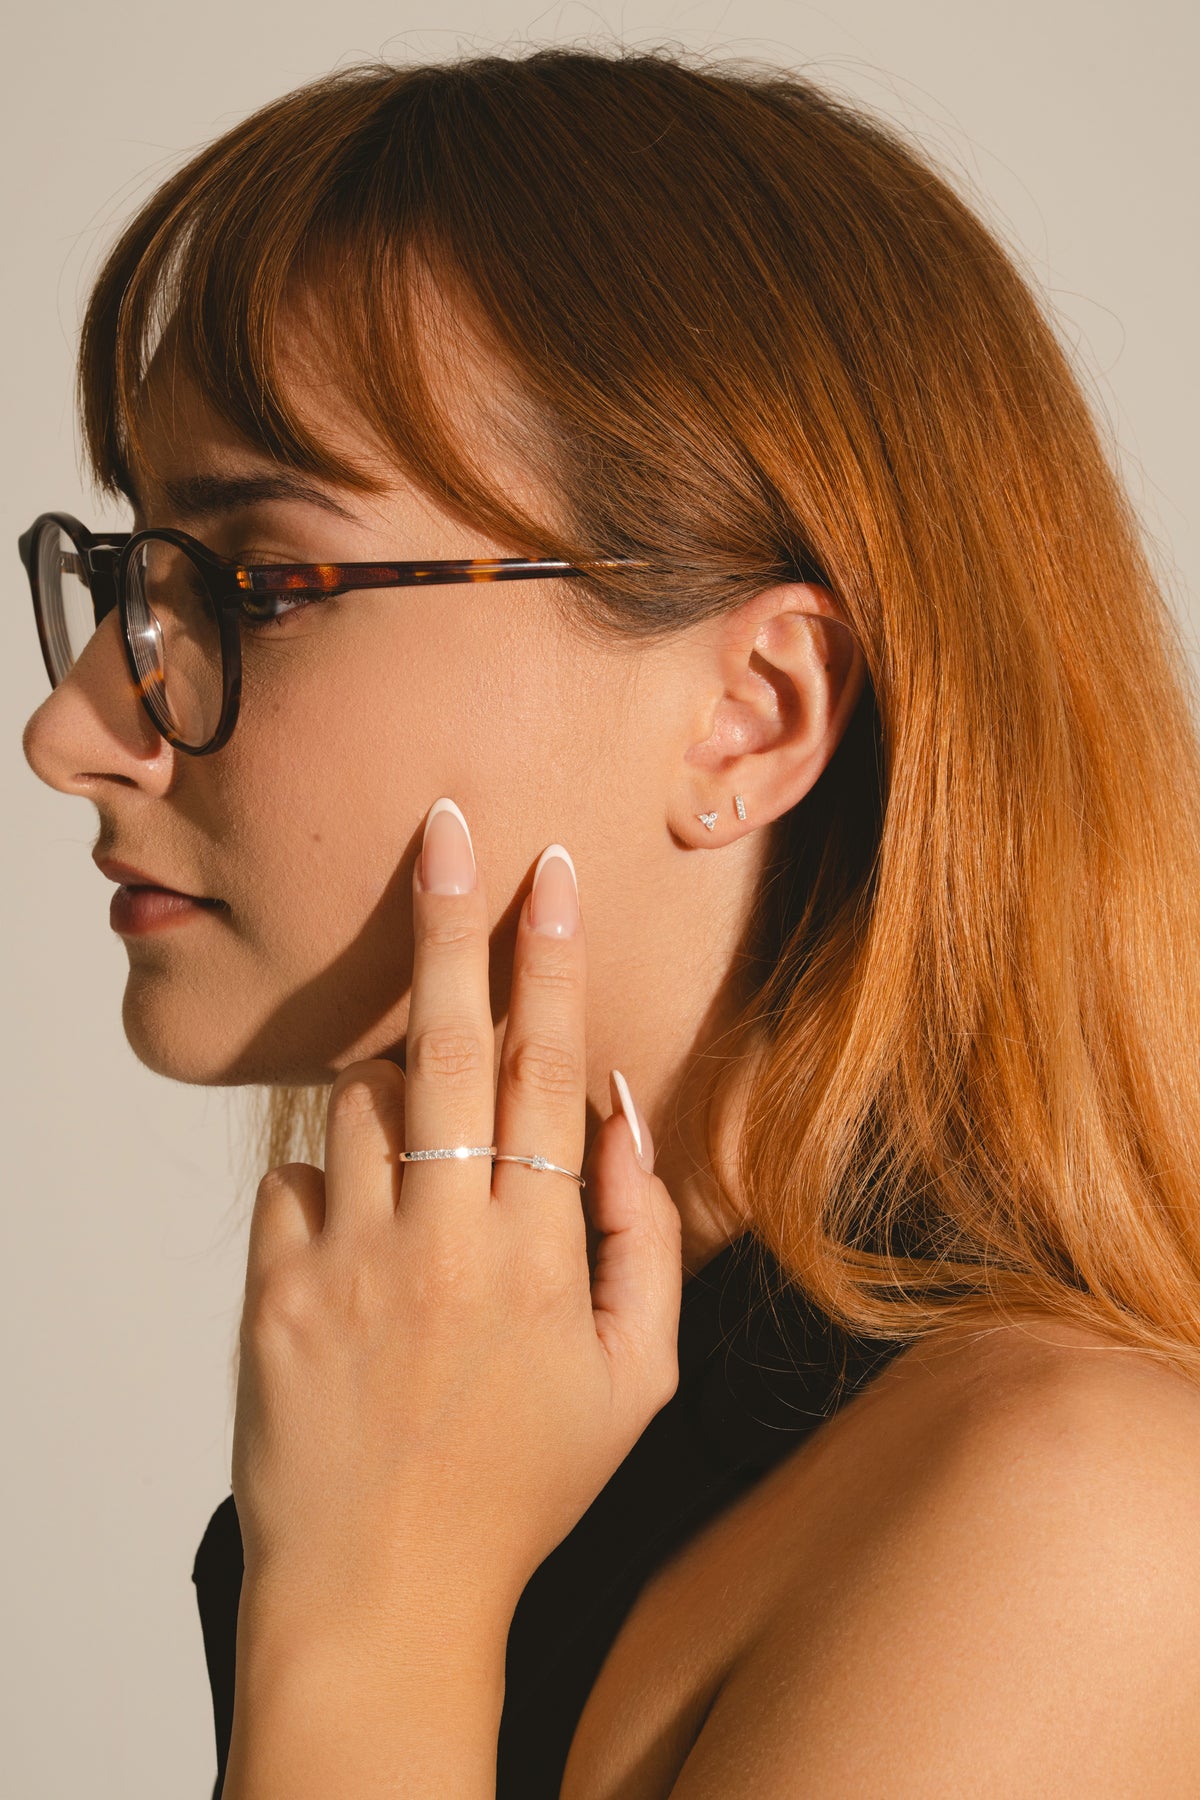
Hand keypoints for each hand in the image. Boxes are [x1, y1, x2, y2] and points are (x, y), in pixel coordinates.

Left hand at [230, 798, 682, 1634]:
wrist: (381, 1590)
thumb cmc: (523, 1486)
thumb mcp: (637, 1383)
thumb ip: (645, 1240)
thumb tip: (625, 1114)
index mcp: (540, 1253)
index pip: (550, 1071)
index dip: (551, 962)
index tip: (548, 872)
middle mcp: (443, 1238)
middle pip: (444, 1044)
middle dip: (448, 925)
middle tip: (442, 829)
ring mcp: (347, 1260)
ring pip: (358, 1100)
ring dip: (388, 1092)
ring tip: (419, 1170)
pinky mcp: (272, 1289)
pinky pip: (295, 1178)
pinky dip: (328, 1186)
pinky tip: (359, 1252)